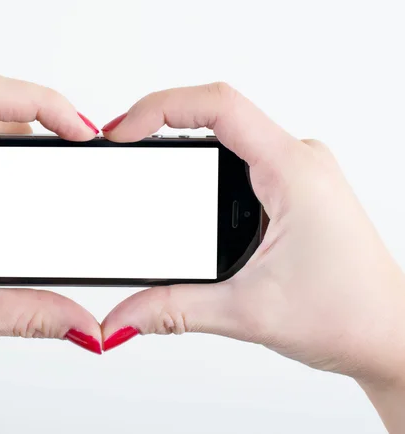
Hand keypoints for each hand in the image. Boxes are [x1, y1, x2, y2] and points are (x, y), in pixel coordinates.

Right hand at [101, 83, 404, 388]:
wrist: (390, 335)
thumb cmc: (351, 314)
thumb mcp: (248, 312)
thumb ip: (174, 309)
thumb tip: (122, 315)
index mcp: (292, 172)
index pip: (219, 106)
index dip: (159, 108)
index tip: (122, 131)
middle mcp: (298, 161)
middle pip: (217, 113)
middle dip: (161, 120)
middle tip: (122, 142)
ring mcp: (297, 173)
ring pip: (230, 135)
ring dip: (184, 141)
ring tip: (144, 158)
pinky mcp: (293, 189)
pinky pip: (243, 157)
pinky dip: (205, 164)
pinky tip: (184, 186)